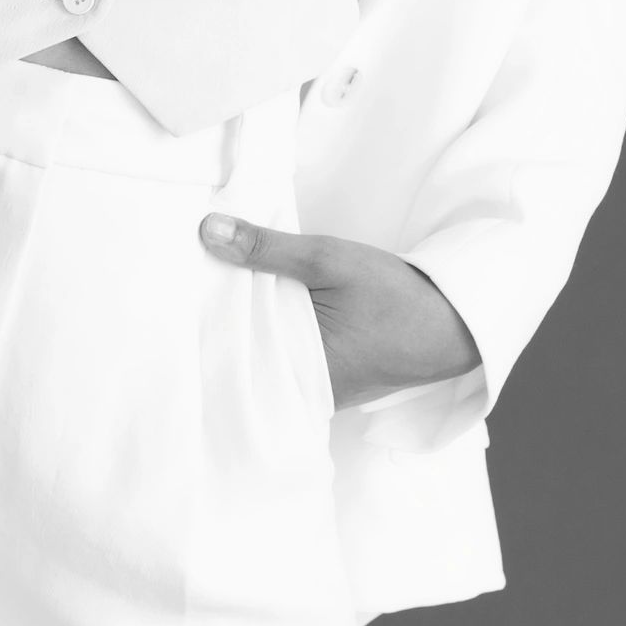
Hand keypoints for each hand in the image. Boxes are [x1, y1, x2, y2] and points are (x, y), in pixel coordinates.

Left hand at [197, 212, 482, 411]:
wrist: (454, 323)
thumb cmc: (396, 297)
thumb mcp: (329, 260)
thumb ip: (267, 249)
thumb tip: (207, 231)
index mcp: (296, 374)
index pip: (227, 355)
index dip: (199, 326)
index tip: (171, 297)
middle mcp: (302, 394)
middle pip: (242, 357)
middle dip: (219, 324)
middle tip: (184, 286)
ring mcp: (317, 392)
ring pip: (264, 357)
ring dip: (247, 327)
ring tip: (213, 289)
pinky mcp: (329, 382)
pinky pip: (287, 359)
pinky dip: (273, 333)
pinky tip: (258, 305)